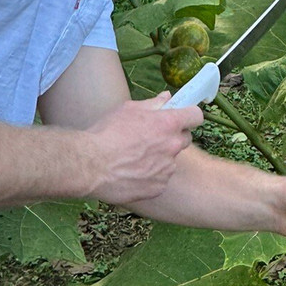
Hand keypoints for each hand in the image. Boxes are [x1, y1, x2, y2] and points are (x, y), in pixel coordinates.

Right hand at [84, 92, 202, 203]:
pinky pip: (160, 178)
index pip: (196, 116)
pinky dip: (150, 176)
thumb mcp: (128, 110)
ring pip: (171, 160)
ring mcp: (167, 169)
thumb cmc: (106, 134)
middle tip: (152, 137)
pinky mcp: (158, 187)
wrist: (89, 166)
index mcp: (168, 124)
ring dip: (160, 158)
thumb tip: (167, 98)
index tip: (181, 117)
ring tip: (134, 157)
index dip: (188, 115)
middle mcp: (172, 146)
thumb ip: (153, 103)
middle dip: (173, 136)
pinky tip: (132, 172)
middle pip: (185, 138)